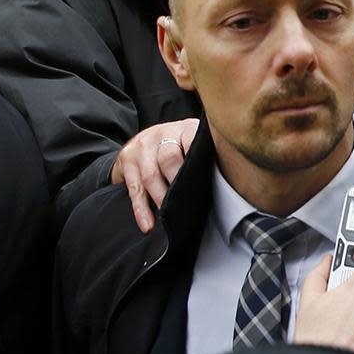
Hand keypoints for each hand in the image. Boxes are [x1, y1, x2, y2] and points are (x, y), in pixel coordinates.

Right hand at [111, 118, 198, 232]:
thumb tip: (227, 183)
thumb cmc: (180, 147)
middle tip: (187, 205)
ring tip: (169, 218)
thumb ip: (207, 156)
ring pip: (150, 176)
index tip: (205, 183)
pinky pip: (134, 189)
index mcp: (186, 128)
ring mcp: (142, 146)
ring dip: (160, 200)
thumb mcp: (195, 142)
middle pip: (169, 159)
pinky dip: (141, 209)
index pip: (193, 142)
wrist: (145, 139)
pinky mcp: (127, 159)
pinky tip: (147, 224)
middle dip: (178, 184)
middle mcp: (162, 133)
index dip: (197, 163)